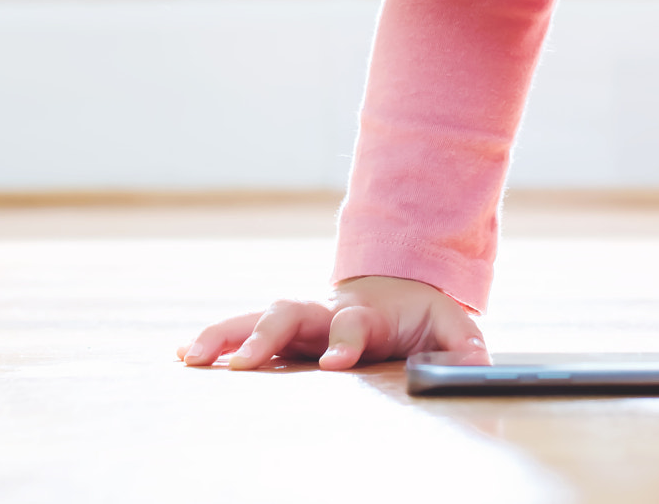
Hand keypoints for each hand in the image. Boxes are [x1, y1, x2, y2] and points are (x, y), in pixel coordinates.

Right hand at [178, 275, 485, 371]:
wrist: (397, 288)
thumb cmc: (423, 317)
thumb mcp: (455, 330)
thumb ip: (465, 351)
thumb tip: (472, 370)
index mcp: (366, 313)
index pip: (352, 324)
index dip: (344, 341)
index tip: (335, 363)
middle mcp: (325, 311)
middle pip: (290, 313)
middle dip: (266, 336)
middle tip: (242, 365)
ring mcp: (300, 318)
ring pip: (256, 317)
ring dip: (224, 335)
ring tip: (192, 357)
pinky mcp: (283, 332)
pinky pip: (243, 331)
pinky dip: (215, 339)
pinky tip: (185, 355)